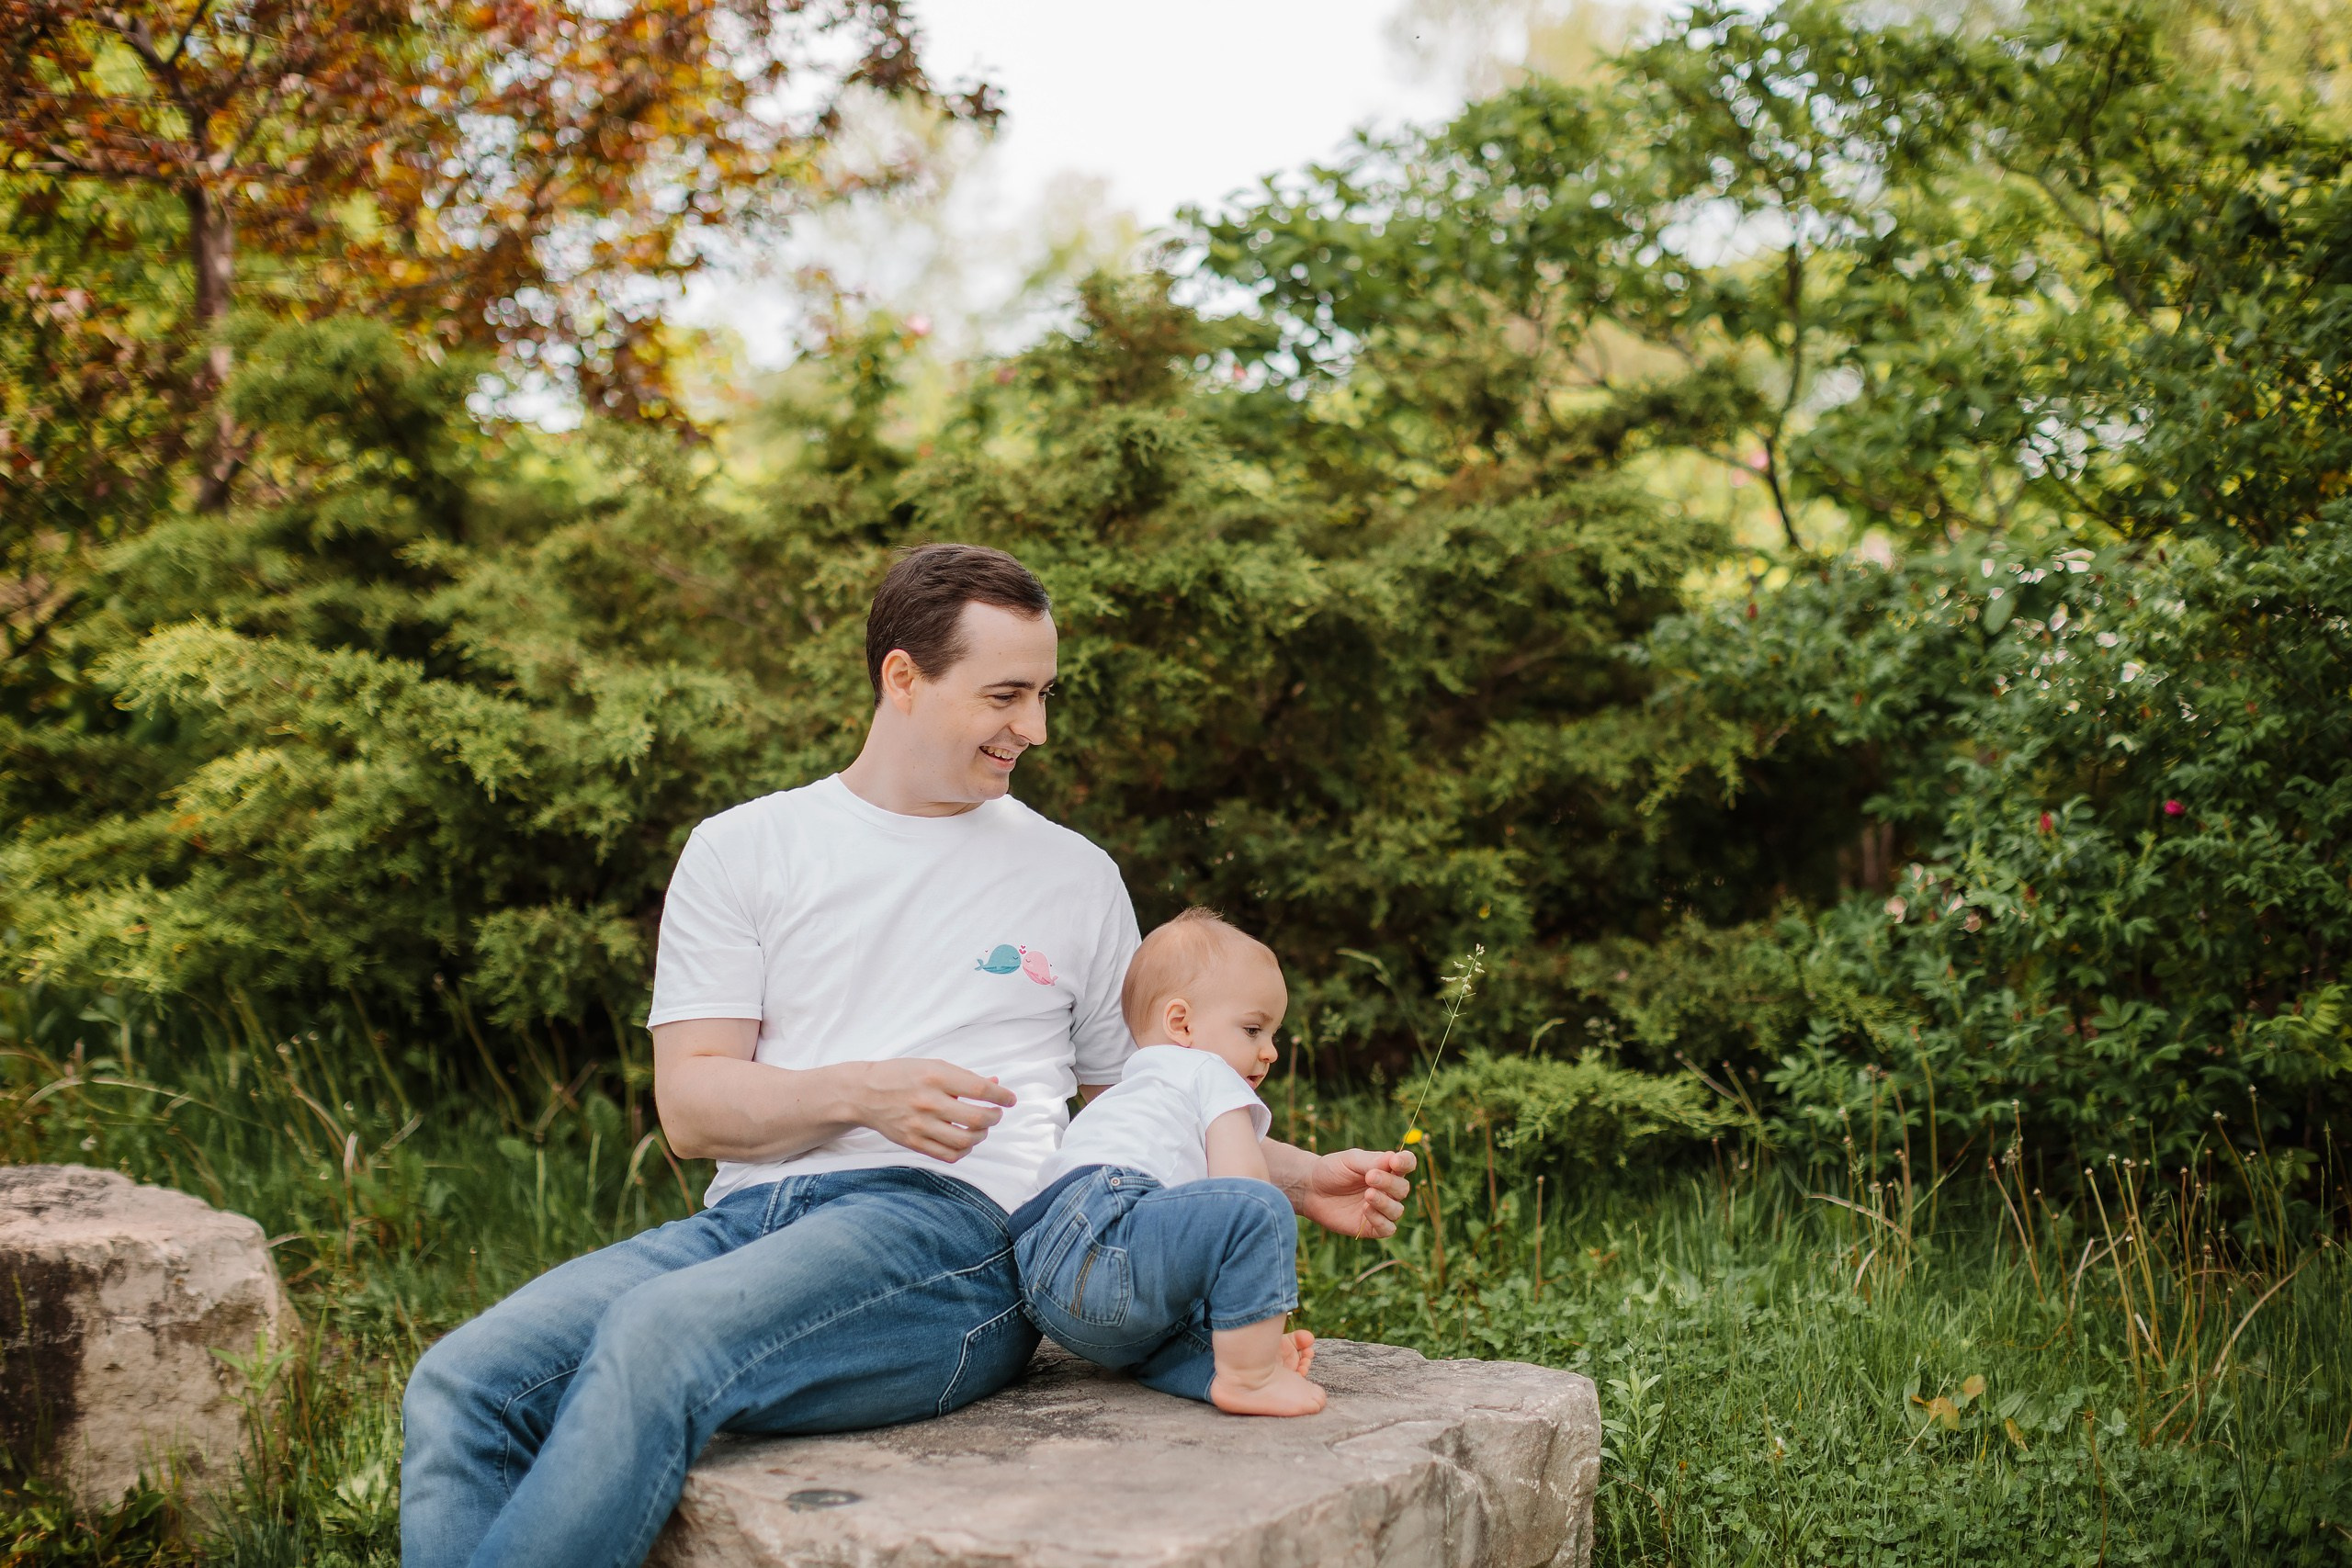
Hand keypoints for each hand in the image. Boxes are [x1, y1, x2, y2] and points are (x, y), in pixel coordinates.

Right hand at [849, 1060, 1015, 1162]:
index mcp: (936, 1076)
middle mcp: (928, 1101)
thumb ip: (964, 1077)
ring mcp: (920, 1125)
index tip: (1010, 1099)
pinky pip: (948, 1155)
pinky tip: (964, 1141)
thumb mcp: (933, 1066)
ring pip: (965, 1140)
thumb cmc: (902, 1075)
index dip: (1002, 1096)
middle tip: (995, 1113)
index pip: (980, 1090)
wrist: (864, 1093)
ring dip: (981, 1135)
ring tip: (980, 1128)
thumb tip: (995, 1085)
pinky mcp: (913, 1142)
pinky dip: (963, 1150)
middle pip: (977, 1118)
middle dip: (994, 1117)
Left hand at [1295, 1147, 1415, 1238]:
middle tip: (1370, 1177)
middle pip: (1403, 1188)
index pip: (1407, 1164)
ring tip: (1367, 1195)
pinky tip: (1365, 1210)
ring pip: (1397, 1210)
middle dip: (1389, 1183)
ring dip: (1385, 1203)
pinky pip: (1387, 1228)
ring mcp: (1380, 1209)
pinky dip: (1380, 1220)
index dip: (1406, 1163)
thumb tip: (1394, 1157)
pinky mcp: (1371, 1227)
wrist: (1310, 1189)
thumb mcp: (1350, 1160)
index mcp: (1386, 1169)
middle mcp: (1387, 1190)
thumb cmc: (1332, 1170)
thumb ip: (1372, 1161)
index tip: (1395, 1162)